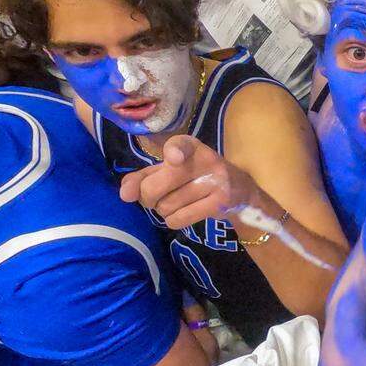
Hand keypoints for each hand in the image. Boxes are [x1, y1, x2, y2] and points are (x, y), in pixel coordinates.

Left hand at [119, 135, 258, 228]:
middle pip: (157, 186)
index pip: (180, 145)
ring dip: (164, 210)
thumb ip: (142, 177)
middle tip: (156, 198)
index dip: (175, 152)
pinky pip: (179, 219)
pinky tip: (184, 213)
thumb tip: (125, 194)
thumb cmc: (195, 177)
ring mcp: (215, 183)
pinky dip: (174, 220)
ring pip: (166, 206)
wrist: (240, 191)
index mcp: (191, 146)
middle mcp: (205, 160)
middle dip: (148, 197)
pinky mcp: (220, 204)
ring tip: (178, 203)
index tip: (174, 160)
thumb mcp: (170, 170)